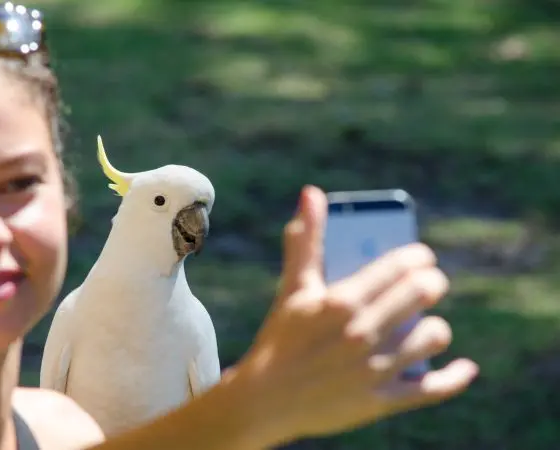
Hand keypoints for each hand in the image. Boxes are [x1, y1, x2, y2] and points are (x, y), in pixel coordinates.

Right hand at [227, 185, 477, 447]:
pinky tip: (465, 368)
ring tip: (425, 325)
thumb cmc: (280, 337)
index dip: (419, 257)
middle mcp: (361, 333)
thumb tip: (311, 193)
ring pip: (433, 336)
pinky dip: (455, 377)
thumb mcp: (294, 288)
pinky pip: (432, 388)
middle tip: (429, 284)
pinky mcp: (380, 401)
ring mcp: (373, 369)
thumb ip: (306, 240)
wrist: (264, 400)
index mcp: (342, 301)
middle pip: (422, 294)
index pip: (400, 266)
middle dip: (432, 283)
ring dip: (435, 327)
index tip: (422, 258)